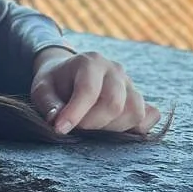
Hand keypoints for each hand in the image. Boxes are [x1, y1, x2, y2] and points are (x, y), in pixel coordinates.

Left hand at [30, 47, 159, 136]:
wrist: (69, 73)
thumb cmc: (55, 82)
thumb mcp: (42, 88)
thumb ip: (48, 103)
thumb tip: (57, 121)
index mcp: (91, 61)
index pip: (89, 90)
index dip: (75, 114)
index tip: (60, 129)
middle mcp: (115, 70)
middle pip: (114, 104)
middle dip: (92, 123)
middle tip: (76, 127)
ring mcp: (131, 84)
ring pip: (134, 112)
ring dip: (112, 128)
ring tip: (93, 127)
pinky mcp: (140, 98)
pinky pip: (150, 116)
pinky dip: (136, 128)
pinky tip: (115, 128)